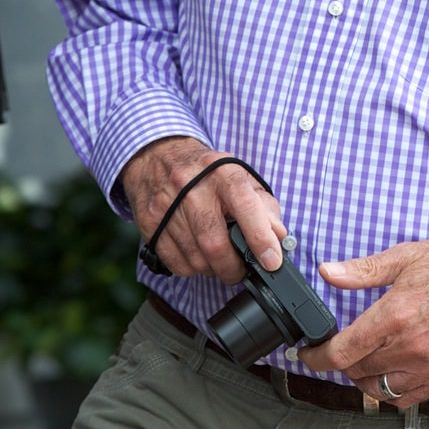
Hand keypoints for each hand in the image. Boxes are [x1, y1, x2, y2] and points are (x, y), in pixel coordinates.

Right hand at [121, 136, 286, 282]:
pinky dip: (191, 268)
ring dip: (212, 269)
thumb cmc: (208, 173)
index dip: (260, 237)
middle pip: (214, 243)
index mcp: (223, 173)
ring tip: (218, 261)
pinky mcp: (149, 221)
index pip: (246, 206)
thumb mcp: (241, 178)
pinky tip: (197, 256)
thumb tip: (279, 237)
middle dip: (232, 267)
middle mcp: (192, 186)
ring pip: (194, 258)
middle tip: (240, 271)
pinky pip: (175, 262)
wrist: (160, 157)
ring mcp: (167, 204)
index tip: (272, 261)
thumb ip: (264, 207)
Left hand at [299, 234, 428, 405]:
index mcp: (394, 316)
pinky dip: (390, 392)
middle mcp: (410, 347)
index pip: (341, 353)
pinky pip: (407, 399)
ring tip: (361, 360)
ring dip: (362, 378)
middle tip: (337, 347)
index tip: (308, 353)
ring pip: (378, 390)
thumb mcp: (406, 257)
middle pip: (356, 371)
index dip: (316, 357)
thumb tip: (328, 272)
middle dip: (339, 361)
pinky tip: (387, 373)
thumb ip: (363, 270)